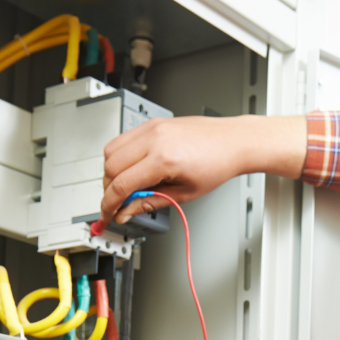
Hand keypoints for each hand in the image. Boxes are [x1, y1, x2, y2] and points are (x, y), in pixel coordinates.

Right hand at [99, 113, 306, 228]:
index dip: (109, 205)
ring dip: (112, 172)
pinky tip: (133, 169)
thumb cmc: (217, 165)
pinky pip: (123, 139)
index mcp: (163, 159)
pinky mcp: (152, 123)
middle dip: (109, 190)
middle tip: (118, 205)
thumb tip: (127, 212)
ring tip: (128, 187)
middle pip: (110, 167)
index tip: (107, 215)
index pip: (121, 185)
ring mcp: (151, 127)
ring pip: (111, 151)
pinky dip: (120, 157)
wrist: (232, 141)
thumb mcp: (184, 194)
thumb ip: (150, 202)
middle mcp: (154, 139)